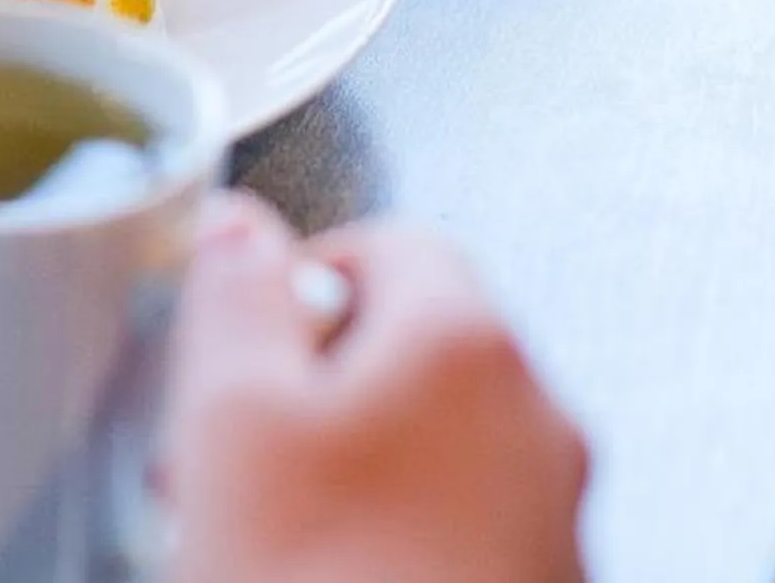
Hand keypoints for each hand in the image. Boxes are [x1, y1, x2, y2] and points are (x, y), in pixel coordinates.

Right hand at [165, 192, 588, 582]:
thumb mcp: (230, 416)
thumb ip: (234, 290)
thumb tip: (240, 226)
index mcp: (466, 342)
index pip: (385, 240)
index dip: (293, 278)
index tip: (236, 335)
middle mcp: (534, 420)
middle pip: (407, 347)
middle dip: (307, 386)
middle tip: (227, 452)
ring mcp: (547, 517)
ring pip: (427, 445)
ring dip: (341, 468)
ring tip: (258, 534)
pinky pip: (451, 527)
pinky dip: (383, 539)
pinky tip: (320, 577)